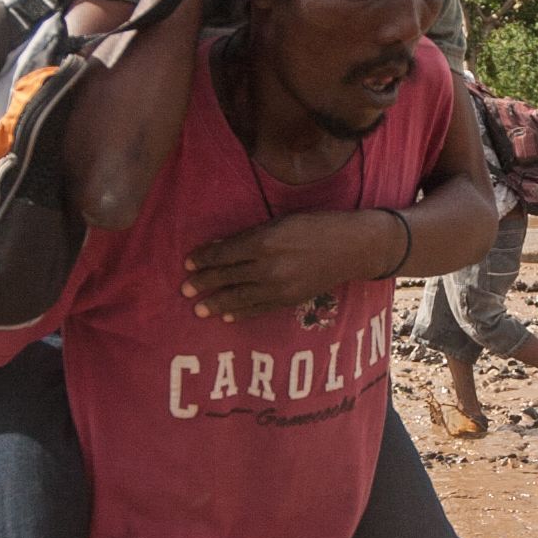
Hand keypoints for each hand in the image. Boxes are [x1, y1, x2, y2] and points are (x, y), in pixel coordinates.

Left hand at [181, 211, 383, 321]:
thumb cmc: (316, 226)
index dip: (203, 259)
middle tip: (184, 290)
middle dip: (204, 283)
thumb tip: (220, 248)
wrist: (353, 247)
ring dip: (216, 303)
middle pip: (227, 277)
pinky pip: (259, 309)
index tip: (187, 263)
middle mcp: (269, 268)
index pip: (224, 254)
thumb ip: (250, 236)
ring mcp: (280, 287)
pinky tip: (226, 316)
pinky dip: (241, 312)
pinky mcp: (290, 300)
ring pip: (240, 297)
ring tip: (199, 309)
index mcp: (264, 242)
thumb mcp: (280, 222)